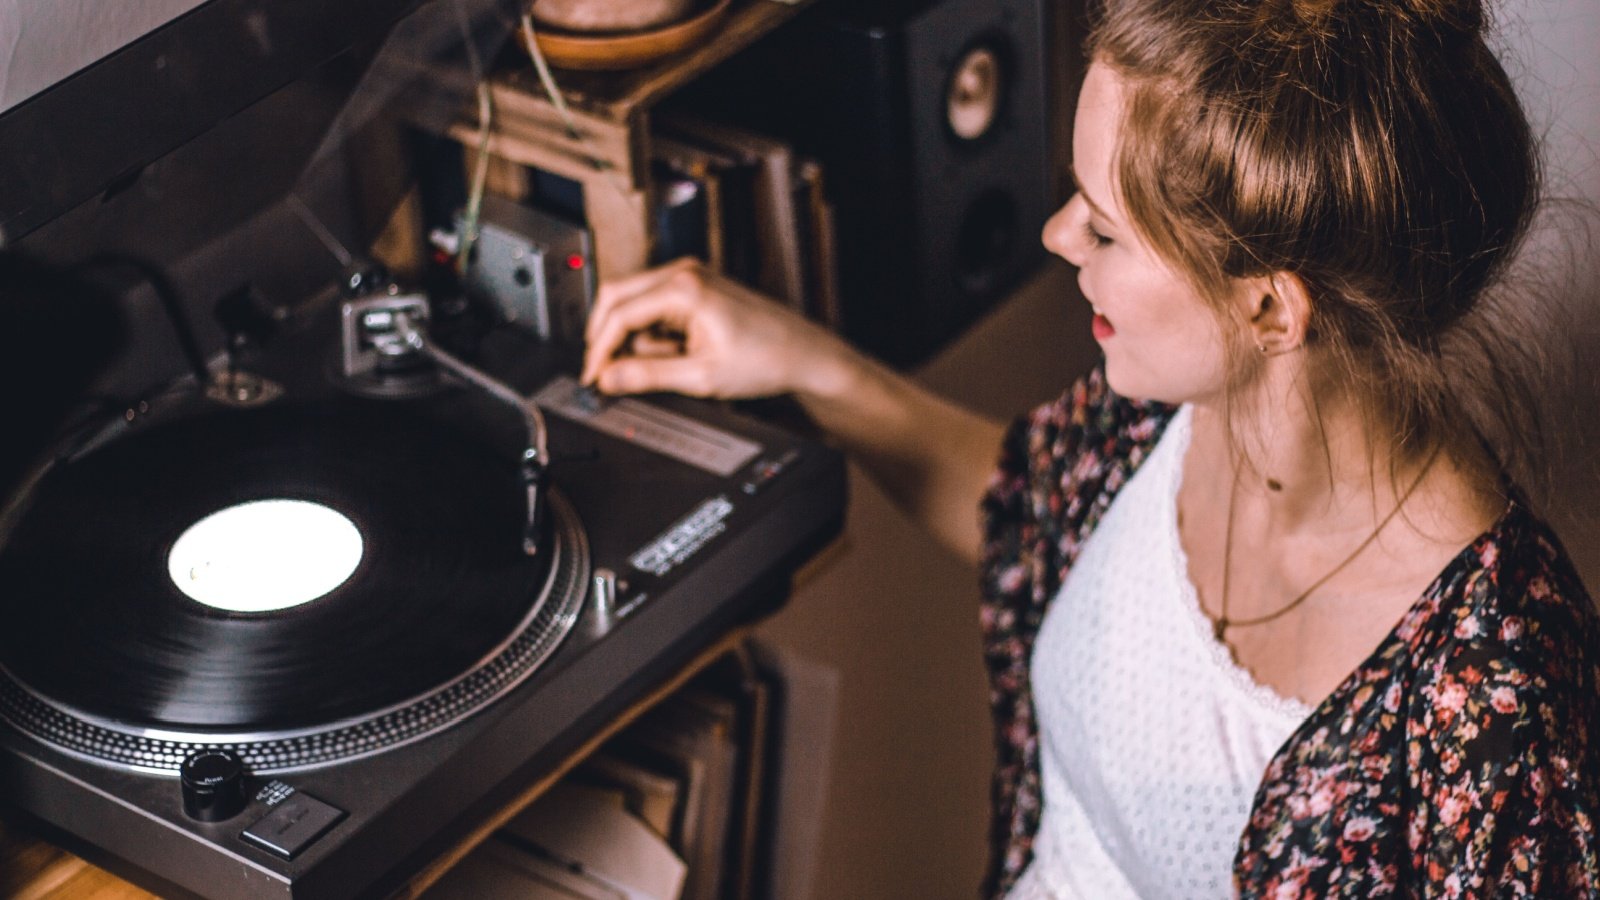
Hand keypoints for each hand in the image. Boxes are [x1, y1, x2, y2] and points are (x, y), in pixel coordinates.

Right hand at [581, 258, 846, 399]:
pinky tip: (681, 355)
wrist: (803, 354)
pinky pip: (656, 308)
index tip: (592, 376)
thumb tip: (608, 378)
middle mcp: (684, 273)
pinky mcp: (696, 288)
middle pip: (617, 298)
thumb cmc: (766, 358)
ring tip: (675, 366)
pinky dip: (656, 335)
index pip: (618, 314)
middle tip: (607, 373)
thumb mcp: (701, 377)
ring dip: (638, 339)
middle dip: (608, 338)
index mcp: (683, 288)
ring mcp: (690, 277)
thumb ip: (648, 376)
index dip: (599, 350)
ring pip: (635, 304)